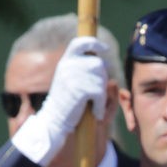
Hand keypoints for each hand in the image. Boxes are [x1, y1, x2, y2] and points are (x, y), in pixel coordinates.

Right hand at [10, 36, 108, 166]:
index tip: (105, 49)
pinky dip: (100, 105)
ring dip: (102, 95)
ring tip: (95, 106)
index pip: (80, 43)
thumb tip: (112, 82)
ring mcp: (71, 76)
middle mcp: (67, 66)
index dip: (94, 43)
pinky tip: (95, 113)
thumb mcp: (78, 90)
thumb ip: (95, 83)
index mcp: (65, 62)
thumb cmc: (68, 108)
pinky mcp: (77, 90)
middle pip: (98, 64)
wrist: (54, 123)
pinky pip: (99, 93)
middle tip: (97, 96)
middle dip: (103, 80)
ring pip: (100, 79)